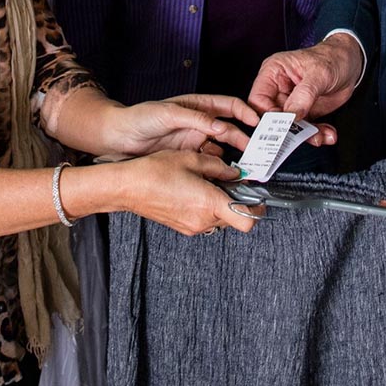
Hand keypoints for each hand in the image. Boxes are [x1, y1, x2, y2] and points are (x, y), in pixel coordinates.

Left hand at [111, 94, 258, 156]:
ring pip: (221, 147)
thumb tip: (221, 126)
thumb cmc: (140, 117)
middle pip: (230, 129)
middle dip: (244, 138)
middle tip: (256, 152)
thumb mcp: (169, 114)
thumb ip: (197, 119)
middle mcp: (199, 122)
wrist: (117, 137)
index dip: (246, 112)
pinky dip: (217, 167)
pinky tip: (221, 174)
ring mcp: (193, 140)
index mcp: (198, 105)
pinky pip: (208, 161)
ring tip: (242, 167)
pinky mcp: (186, 156)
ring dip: (232, 155)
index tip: (257, 123)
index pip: (229, 105)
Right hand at [120, 151, 260, 234]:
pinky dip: (208, 206)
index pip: (247, 220)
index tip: (258, 195)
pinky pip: (205, 218)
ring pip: (220, 218)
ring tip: (212, 182)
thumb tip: (235, 171)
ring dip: (223, 203)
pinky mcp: (183, 226)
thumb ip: (219, 166)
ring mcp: (191, 226)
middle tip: (234, 181)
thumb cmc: (155, 171)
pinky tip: (198, 188)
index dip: (257, 209)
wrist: (127, 187)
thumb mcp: (192, 159)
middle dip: (239, 201)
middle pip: (235, 218)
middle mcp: (202, 220)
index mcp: (209, 203)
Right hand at [248, 36, 362, 136]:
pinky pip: (305, 129)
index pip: (258, 100)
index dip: (266, 117)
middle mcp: (279, 88)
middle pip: (272, 118)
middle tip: (301, 137)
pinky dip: (316, 134)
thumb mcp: (319, 74)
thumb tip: (291, 116)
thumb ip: (304, 95)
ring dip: (305, 135)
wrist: (351, 62)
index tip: (281, 128)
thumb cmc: (332, 58)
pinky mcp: (304, 112)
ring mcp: (291, 102)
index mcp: (273, 72)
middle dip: (288, 131)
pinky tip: (328, 134)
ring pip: (289, 127)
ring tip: (320, 136)